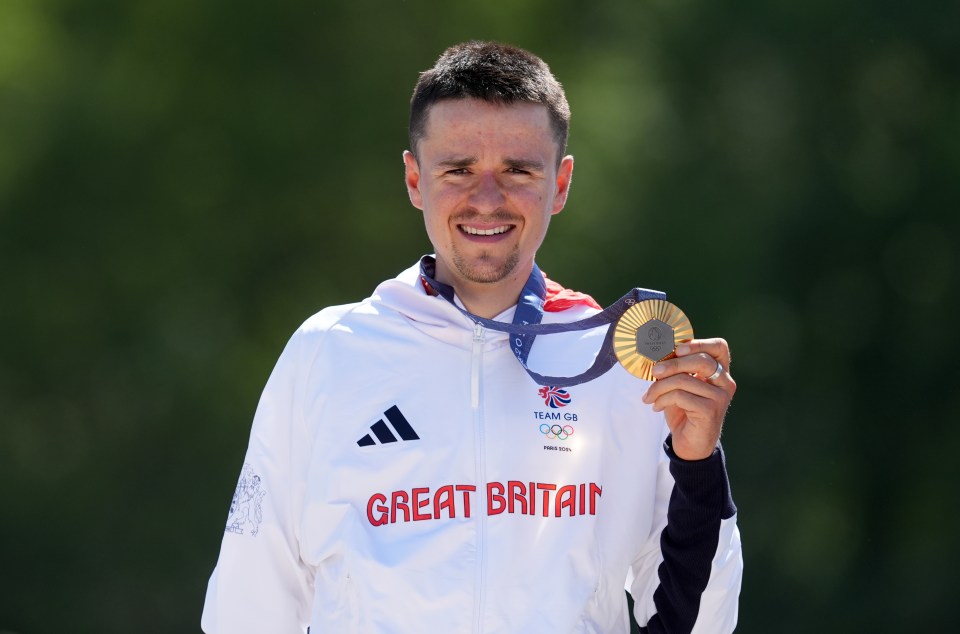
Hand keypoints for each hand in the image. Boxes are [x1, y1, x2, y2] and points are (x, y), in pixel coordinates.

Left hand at [641, 338, 735, 460]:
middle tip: (654, 371)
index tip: (677, 349)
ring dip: (659, 387)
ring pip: (684, 380)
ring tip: (649, 396)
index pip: (719, 347)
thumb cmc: (684, 411)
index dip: (699, 343)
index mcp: (721, 372)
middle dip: (672, 364)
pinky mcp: (710, 411)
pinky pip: (680, 396)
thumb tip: (659, 354)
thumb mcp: (681, 386)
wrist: (690, 444)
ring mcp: (720, 397)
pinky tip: (656, 406)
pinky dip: (662, 399)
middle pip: (701, 360)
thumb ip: (677, 369)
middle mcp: (725, 383)